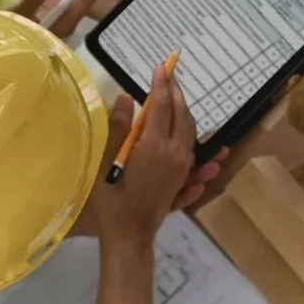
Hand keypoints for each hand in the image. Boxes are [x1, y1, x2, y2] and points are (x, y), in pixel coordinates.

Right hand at [83, 64, 197, 247]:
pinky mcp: (182, 182)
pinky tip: (197, 141)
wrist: (128, 235)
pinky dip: (194, 142)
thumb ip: (120, 128)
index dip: (161, 85)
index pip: (162, 106)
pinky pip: (193, 157)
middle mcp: (175, 154)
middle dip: (176, 95)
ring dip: (185, 115)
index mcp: (155, 146)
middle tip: (169, 79)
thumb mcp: (107, 161)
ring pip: (190, 135)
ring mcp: (182, 169)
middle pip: (182, 117)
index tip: (161, 68)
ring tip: (177, 101)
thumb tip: (128, 98)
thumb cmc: (110, 199)